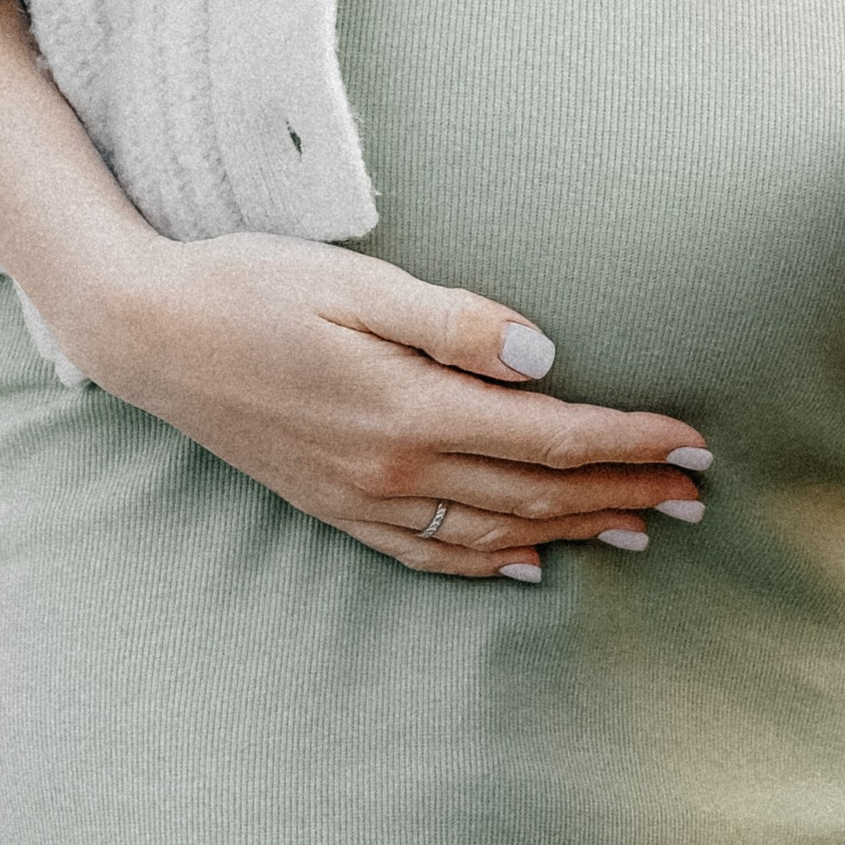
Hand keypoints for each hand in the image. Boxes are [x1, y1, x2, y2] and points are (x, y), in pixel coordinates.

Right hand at [64, 229, 712, 581]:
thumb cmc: (250, 285)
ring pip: (495, 530)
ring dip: (576, 530)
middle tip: (698, 490)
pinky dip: (490, 560)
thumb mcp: (354, 283)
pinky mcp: (333, 505)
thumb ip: (453, 321)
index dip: (630, 440)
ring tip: (642, 526)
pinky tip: (526, 562)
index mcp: (409, 411)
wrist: (147, 335)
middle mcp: (393, 470)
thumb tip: (545, 355)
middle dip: (625, 491)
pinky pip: (430, 551)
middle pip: (537, 494)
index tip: (694, 441)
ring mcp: (361, 498)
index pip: (549, 436)